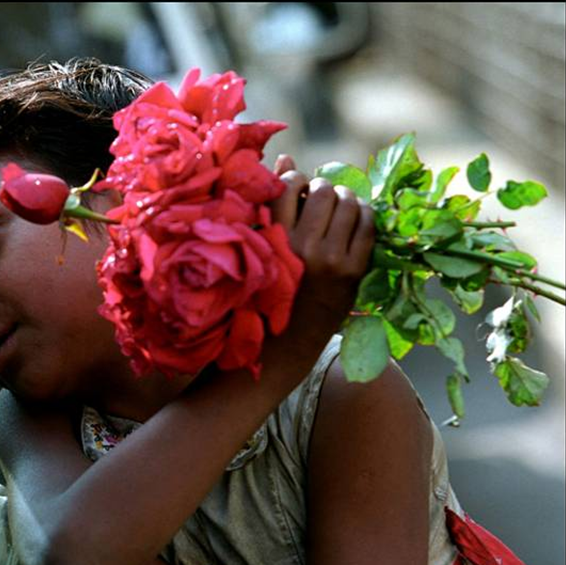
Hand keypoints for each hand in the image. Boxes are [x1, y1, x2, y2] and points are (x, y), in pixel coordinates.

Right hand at [271, 154, 375, 347]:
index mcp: (271, 239)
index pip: (287, 185)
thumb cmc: (267, 288)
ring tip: (339, 207)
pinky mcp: (353, 272)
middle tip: (322, 198)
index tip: (296, 187)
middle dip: (324, 188)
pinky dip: (363, 215)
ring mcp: (330, 260)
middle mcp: (301, 246)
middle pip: (323, 191)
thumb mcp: (262, 246)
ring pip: (348, 203)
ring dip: (346, 198)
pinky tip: (354, 221)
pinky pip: (367, 225)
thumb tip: (285, 157)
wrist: (286, 341)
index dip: (294, 177)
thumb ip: (272, 203)